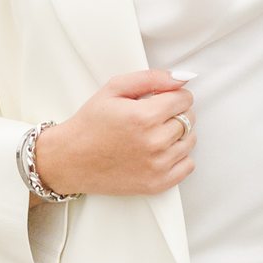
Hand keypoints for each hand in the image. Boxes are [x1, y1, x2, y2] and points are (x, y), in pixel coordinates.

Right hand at [34, 69, 194, 196]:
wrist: (71, 160)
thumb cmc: (91, 123)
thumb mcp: (113, 89)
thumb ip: (150, 78)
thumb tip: (182, 77)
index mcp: (143, 116)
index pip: (184, 99)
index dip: (175, 94)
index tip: (162, 98)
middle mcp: (153, 142)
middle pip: (189, 119)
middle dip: (176, 112)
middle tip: (154, 115)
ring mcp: (157, 166)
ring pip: (190, 141)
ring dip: (178, 134)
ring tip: (155, 133)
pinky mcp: (157, 184)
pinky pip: (188, 166)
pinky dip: (179, 157)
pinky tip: (159, 151)